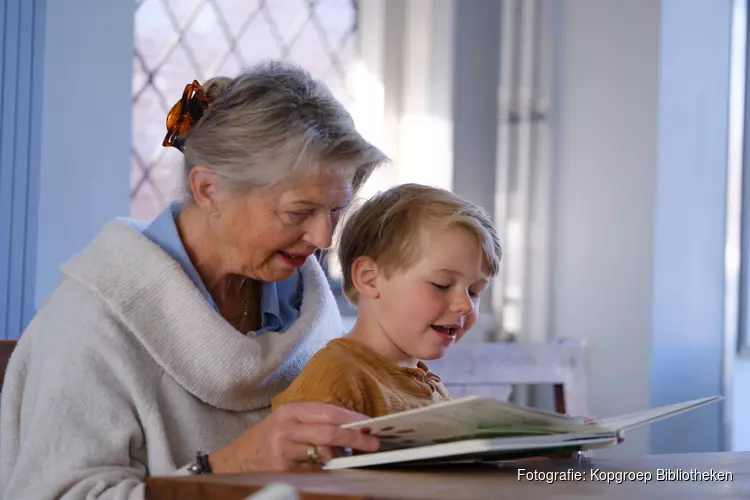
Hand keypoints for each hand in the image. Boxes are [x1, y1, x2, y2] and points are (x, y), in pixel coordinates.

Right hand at [208, 402, 379, 472]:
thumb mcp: (285, 420)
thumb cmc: (265, 439)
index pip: (327, 411)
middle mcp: (286, 429)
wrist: (234, 461)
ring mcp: (284, 451)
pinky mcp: (284, 471)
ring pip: (323, 453)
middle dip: (355, 437)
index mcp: (290, 412)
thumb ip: (312, 420)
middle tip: (373, 443)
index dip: (351, 418)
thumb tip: (349, 425)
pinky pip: (313, 470)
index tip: (369, 423)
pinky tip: (326, 466)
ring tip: (347, 454)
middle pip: (328, 432)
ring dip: (340, 455)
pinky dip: (324, 468)